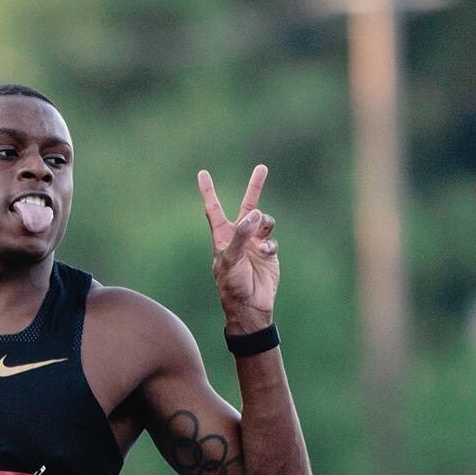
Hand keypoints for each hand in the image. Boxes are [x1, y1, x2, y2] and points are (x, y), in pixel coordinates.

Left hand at [198, 165, 277, 332]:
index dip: (208, 192)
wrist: (250, 307)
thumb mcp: (232, 260)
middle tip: (262, 167)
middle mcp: (239, 237)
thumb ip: (241, 235)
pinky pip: (272, 240)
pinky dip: (271, 244)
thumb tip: (255, 214)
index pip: (214, 210)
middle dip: (255, 187)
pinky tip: (266, 254)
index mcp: (222, 237)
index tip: (202, 173)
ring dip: (265, 224)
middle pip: (247, 206)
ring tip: (262, 233)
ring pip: (264, 222)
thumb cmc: (232, 285)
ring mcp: (254, 244)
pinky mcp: (268, 253)